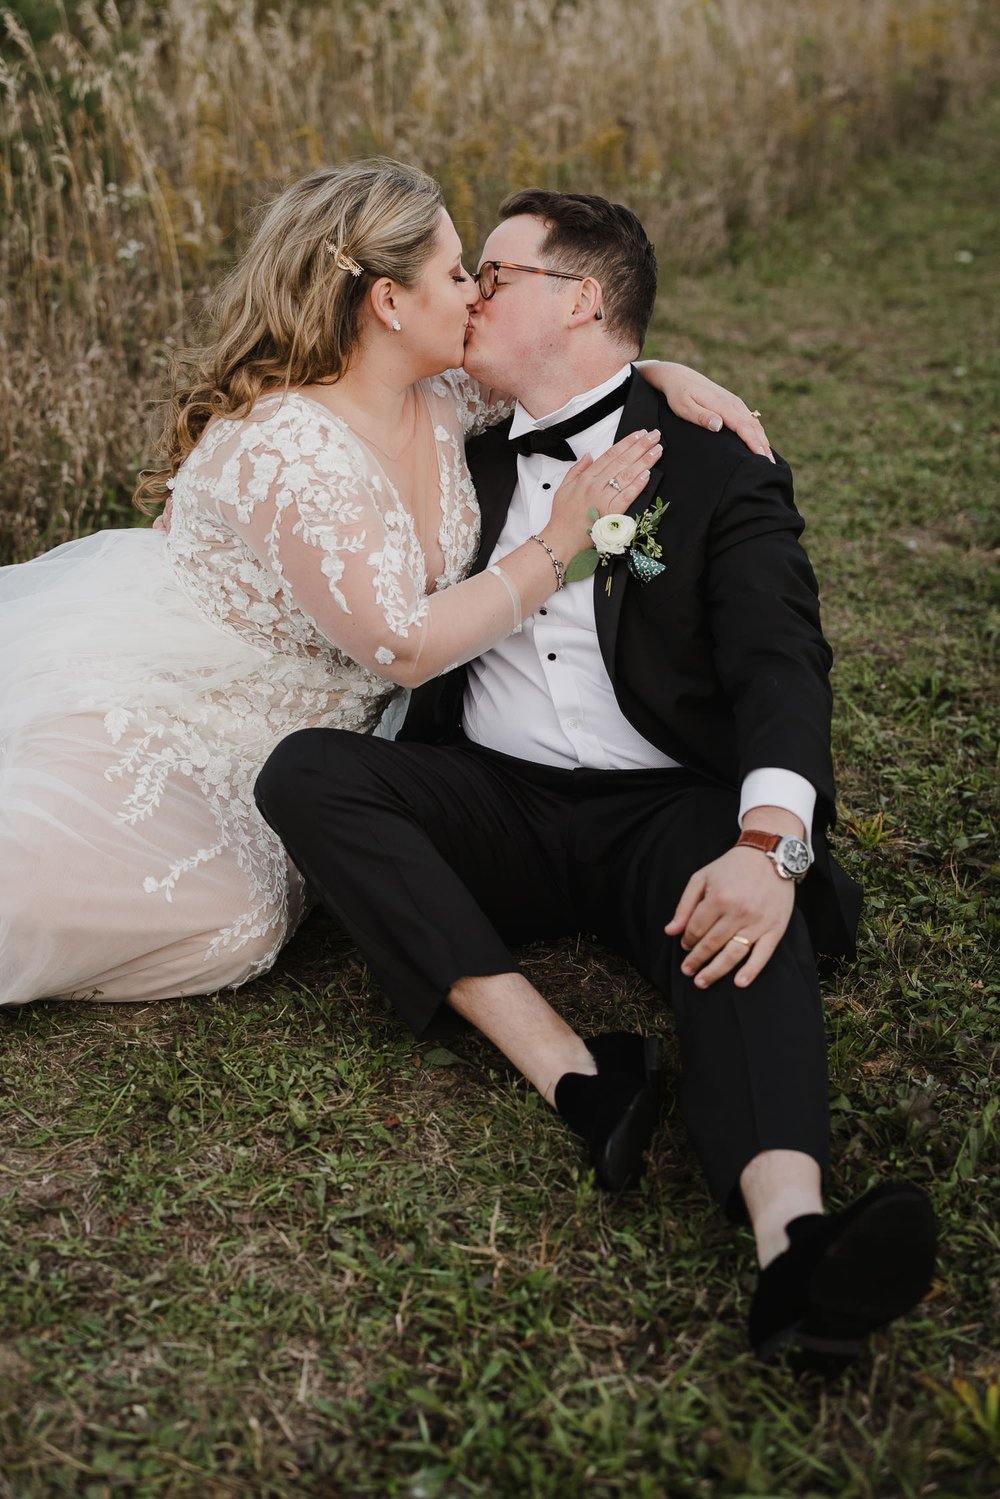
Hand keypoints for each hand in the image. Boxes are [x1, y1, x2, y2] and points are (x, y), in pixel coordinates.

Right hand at [544, 429, 661, 557]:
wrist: (561, 539)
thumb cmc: (563, 517)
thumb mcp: (563, 487)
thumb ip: (577, 469)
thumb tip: (588, 455)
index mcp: (586, 478)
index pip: (610, 454)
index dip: (626, 442)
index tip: (638, 434)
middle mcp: (595, 486)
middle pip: (622, 461)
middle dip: (640, 446)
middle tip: (654, 436)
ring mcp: (603, 499)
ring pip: (627, 475)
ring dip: (644, 461)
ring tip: (657, 450)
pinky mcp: (610, 514)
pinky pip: (626, 496)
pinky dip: (637, 485)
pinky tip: (648, 474)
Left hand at [644, 361, 773, 461]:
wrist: (679, 376)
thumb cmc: (679, 394)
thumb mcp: (684, 407)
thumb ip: (701, 416)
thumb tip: (719, 425)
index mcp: (723, 405)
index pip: (744, 426)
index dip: (754, 443)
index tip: (761, 458)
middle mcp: (733, 403)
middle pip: (754, 427)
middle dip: (764, 446)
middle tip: (771, 467)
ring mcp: (735, 403)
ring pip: (755, 423)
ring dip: (763, 440)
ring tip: (769, 460)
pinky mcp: (733, 404)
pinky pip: (750, 420)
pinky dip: (758, 433)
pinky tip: (759, 444)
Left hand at [664, 846, 793, 988]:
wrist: (769, 854)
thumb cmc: (732, 866)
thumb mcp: (702, 878)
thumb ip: (685, 905)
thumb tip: (670, 931)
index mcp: (719, 898)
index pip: (696, 929)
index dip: (687, 940)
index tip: (684, 946)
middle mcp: (738, 912)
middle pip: (711, 944)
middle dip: (696, 960)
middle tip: (687, 971)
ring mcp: (758, 922)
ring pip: (733, 953)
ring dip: (715, 971)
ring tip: (701, 982)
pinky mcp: (776, 928)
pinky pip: (763, 954)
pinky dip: (751, 970)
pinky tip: (739, 982)